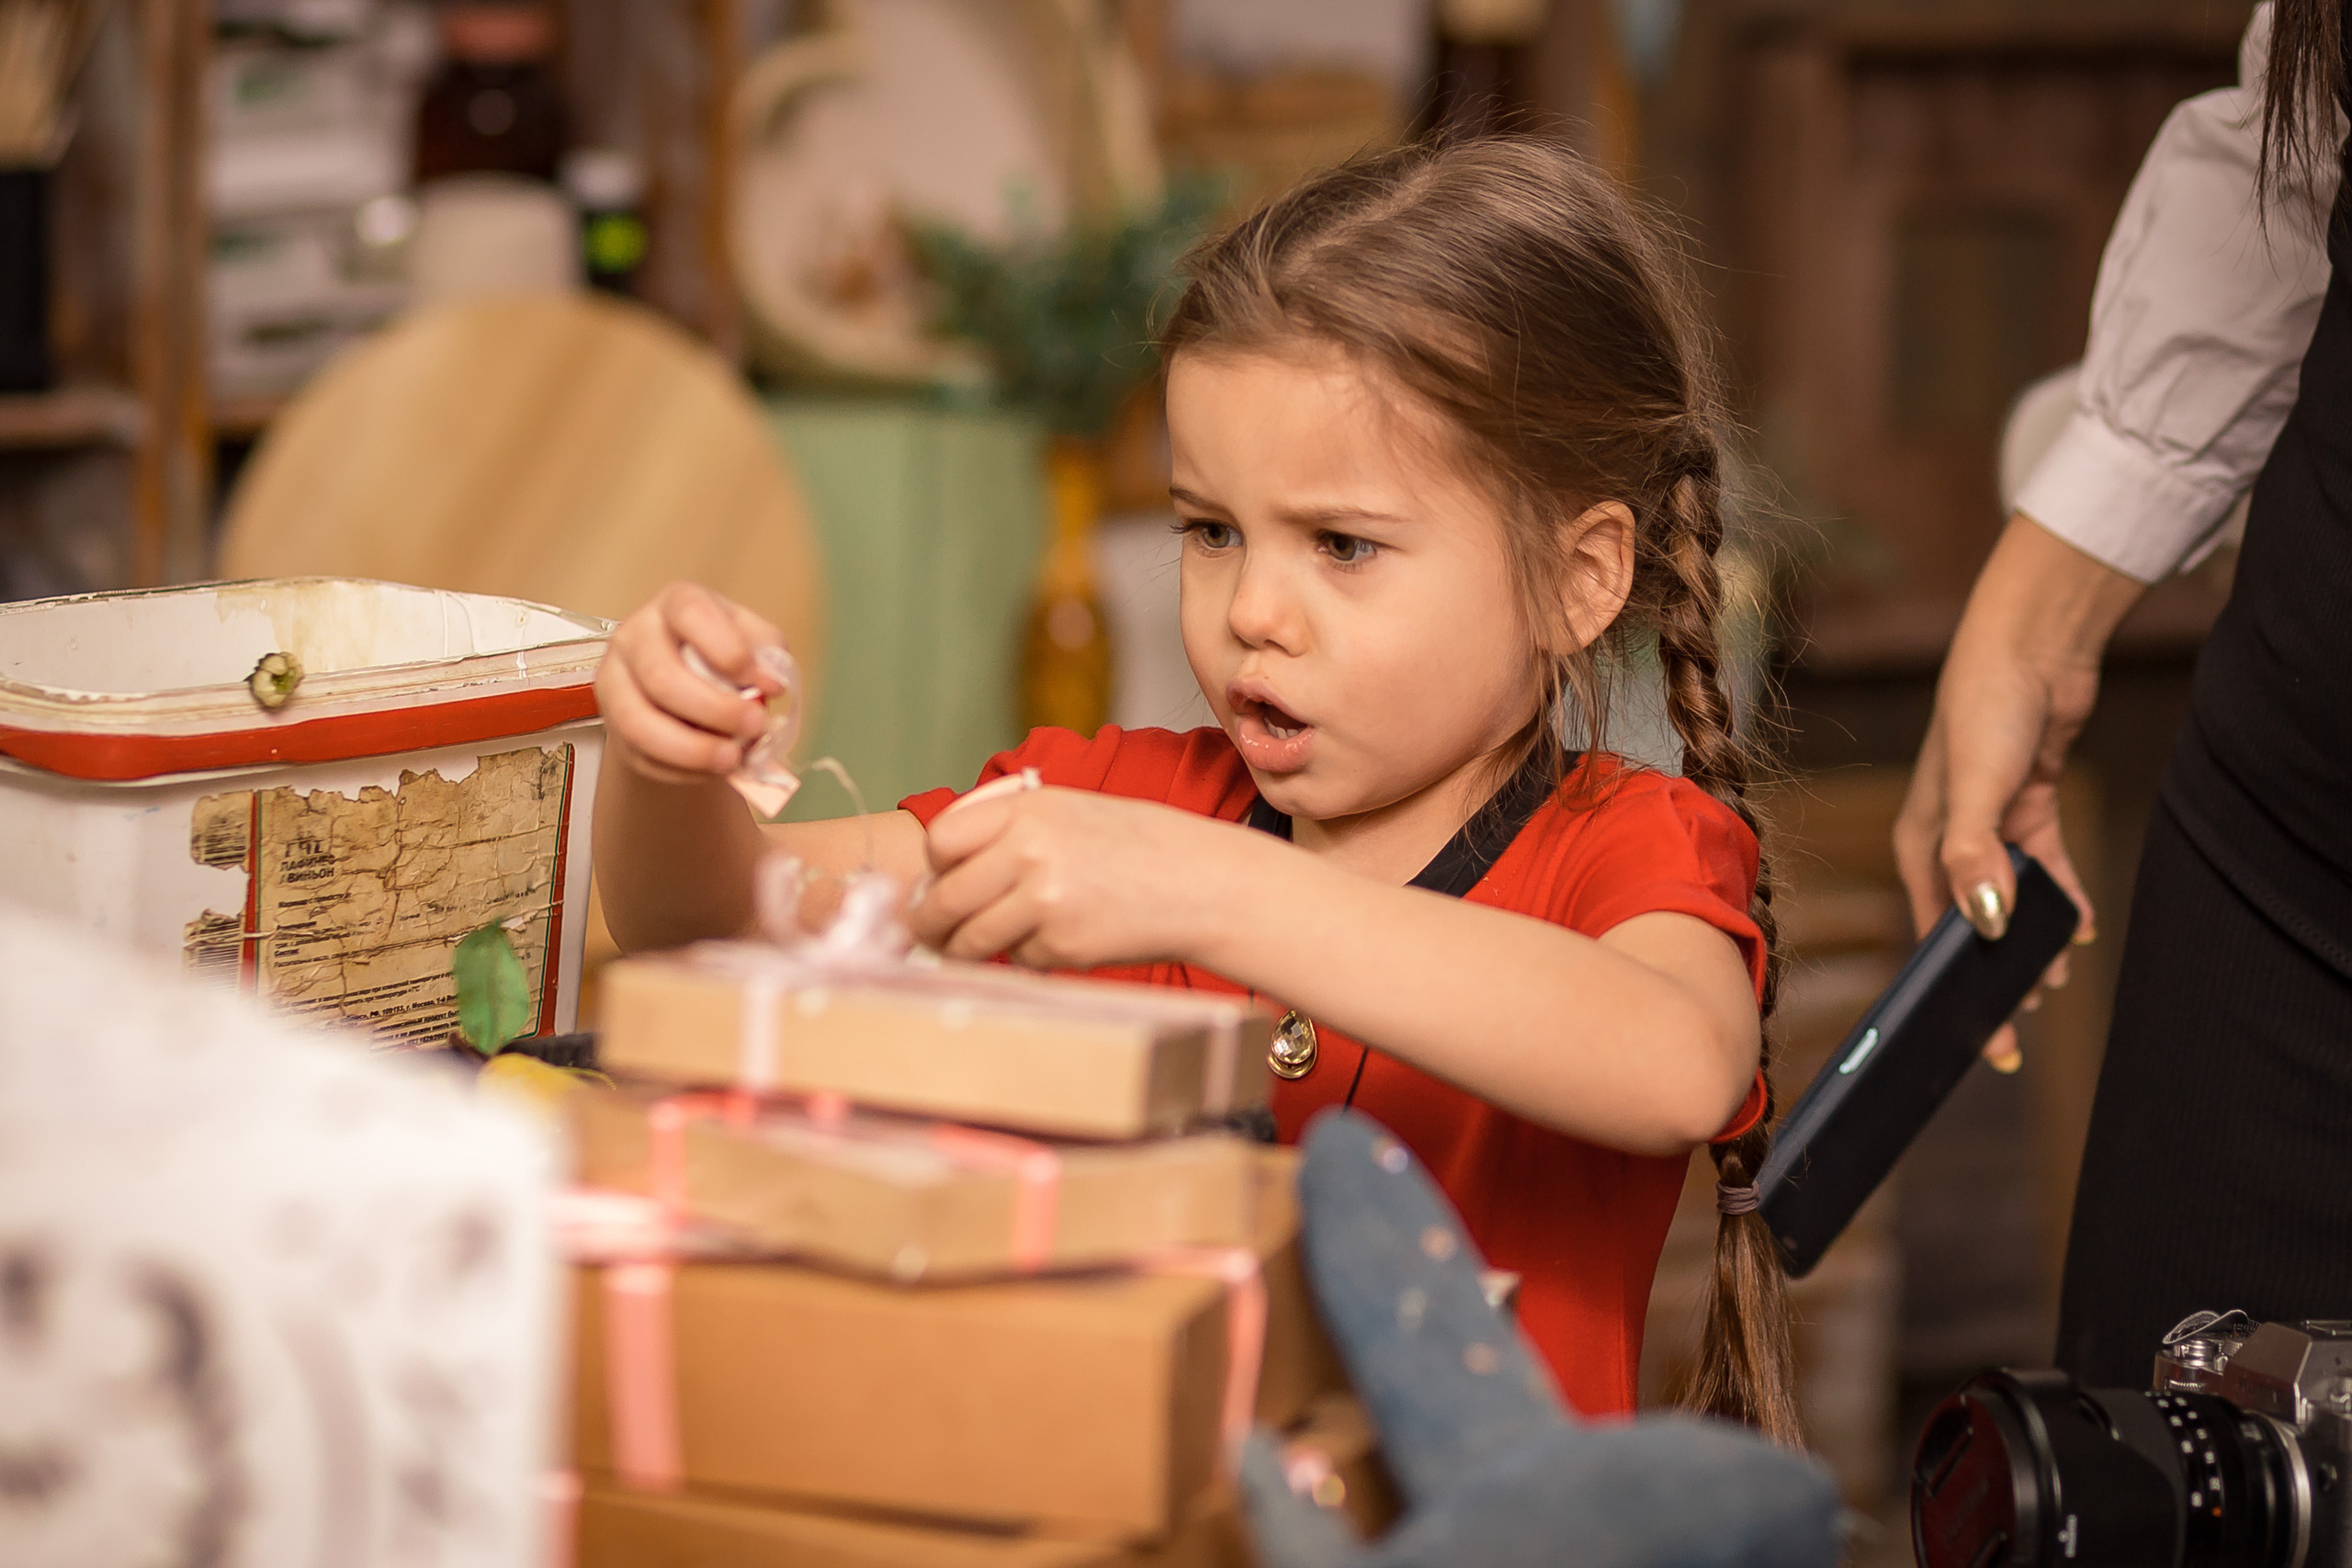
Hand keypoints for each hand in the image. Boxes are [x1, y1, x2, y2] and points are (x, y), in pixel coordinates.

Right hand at [596, 582, 789, 784]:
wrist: (687, 691)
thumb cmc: (722, 658)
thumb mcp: (752, 642)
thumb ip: (769, 655)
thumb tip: (772, 683)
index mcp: (674, 605)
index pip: (691, 614)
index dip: (728, 649)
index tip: (763, 682)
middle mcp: (634, 637)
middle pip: (661, 676)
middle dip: (715, 709)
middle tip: (755, 726)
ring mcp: (615, 682)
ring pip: (640, 723)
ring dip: (693, 749)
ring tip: (733, 759)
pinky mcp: (614, 725)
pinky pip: (642, 755)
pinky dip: (683, 770)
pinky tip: (712, 768)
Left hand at [909, 788, 1257, 968]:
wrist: (1203, 884)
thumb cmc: (1139, 847)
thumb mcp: (1070, 811)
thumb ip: (1009, 830)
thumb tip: (944, 872)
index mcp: (1027, 809)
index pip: (941, 840)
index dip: (935, 867)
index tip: (938, 882)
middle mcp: (1028, 851)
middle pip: (944, 899)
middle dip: (930, 923)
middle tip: (931, 933)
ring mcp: (1043, 902)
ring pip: (971, 940)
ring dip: (970, 949)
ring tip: (988, 944)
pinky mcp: (1061, 947)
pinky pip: (1018, 960)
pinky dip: (1029, 956)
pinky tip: (1064, 938)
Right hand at [1893, 516, 2140, 1068]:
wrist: (2031, 647)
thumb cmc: (1985, 710)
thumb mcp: (1974, 788)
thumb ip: (1974, 856)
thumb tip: (1984, 925)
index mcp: (1919, 844)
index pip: (1932, 933)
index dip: (1949, 988)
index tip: (1970, 1036)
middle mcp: (1947, 840)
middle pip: (1968, 924)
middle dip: (1989, 977)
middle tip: (2015, 1030)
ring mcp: (1989, 824)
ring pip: (2009, 901)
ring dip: (2030, 941)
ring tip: (2054, 981)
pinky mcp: (2027, 807)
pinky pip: (2044, 867)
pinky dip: (2061, 897)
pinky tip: (2080, 923)